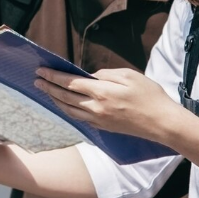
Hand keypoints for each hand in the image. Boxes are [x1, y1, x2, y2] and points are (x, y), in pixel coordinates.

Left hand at [35, 67, 180, 142]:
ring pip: (68, 110)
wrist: (161, 123)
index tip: (41, 70)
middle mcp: (96, 108)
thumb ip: (105, 74)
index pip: (69, 83)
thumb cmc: (149, 95)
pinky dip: (66, 109)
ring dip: (55, 99)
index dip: (53, 76)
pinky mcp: (102, 128)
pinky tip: (63, 104)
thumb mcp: (128, 75)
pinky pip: (78, 118)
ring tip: (46, 91)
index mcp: (101, 92)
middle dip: (48, 87)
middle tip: (36, 80)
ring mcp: (98, 120)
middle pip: (64, 97)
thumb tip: (89, 77)